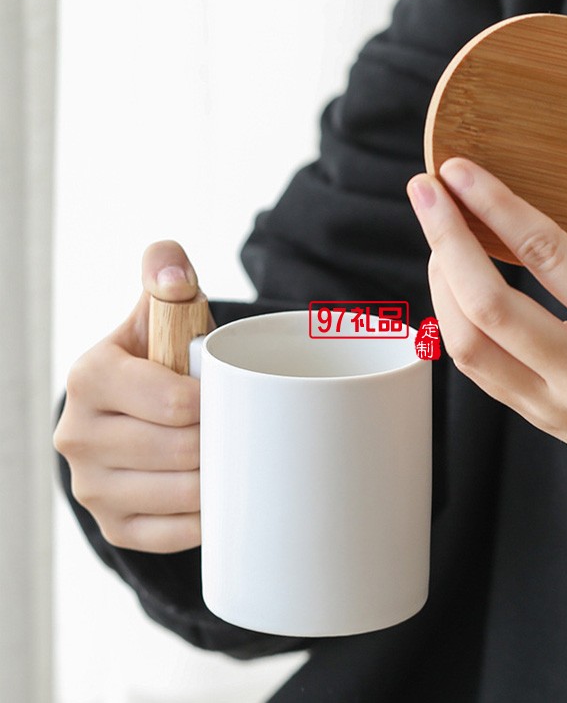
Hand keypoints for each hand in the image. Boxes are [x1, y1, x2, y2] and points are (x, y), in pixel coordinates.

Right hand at [54, 241, 214, 552]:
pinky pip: (172, 535)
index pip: (174, 402)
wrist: (139, 410)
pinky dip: (205, 518)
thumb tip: (175, 275)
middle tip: (244, 428)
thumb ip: (167, 276)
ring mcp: (91, 487)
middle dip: (221, 439)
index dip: (218, 403)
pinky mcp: (112, 526)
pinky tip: (218, 495)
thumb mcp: (163, 313)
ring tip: (235, 457)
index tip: (236, 396)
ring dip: (219, 480)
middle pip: (181, 451)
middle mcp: (78, 435)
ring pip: (180, 496)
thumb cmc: (163, 358)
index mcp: (90, 377)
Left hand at [407, 120, 566, 555]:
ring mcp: (554, 403)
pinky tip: (454, 288)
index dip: (494, 205)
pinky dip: (455, 321)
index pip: (546, 255)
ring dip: (441, 283)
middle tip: (425, 192)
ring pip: (468, 343)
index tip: (458, 171)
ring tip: (439, 240)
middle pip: (487, 305)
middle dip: (444, 239)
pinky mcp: (536, 418)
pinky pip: (476, 369)